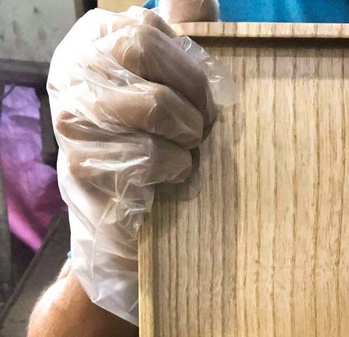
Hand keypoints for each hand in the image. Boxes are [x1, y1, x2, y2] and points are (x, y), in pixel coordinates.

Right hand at [47, 2, 234, 324]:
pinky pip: (151, 155)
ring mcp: (71, 119)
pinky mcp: (81, 166)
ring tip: (185, 152)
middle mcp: (71, 71)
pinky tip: (170, 177)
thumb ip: (182, 36)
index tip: (203, 103)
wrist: (125, 219)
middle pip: (143, 54)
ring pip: (152, 105)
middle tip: (200, 130)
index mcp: (93, 41)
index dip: (190, 71)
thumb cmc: (155, 143)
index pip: (147, 30)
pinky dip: (176, 169)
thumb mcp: (169, 81)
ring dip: (186, 138)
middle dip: (190, 97)